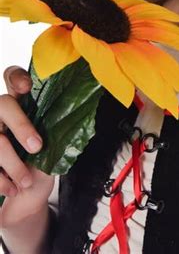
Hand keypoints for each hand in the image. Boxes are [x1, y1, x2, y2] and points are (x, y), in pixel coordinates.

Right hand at [0, 66, 54, 227]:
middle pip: (3, 104)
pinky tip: (12, 188)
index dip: (16, 77)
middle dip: (20, 125)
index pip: (12, 77)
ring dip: (12, 164)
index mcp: (20, 105)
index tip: (27, 86)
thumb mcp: (52, 147)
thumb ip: (54, 130)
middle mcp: (0, 115)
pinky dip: (0, 180)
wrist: (26, 199)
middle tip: (37, 147)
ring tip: (25, 181)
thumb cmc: (40, 167)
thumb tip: (73, 117)